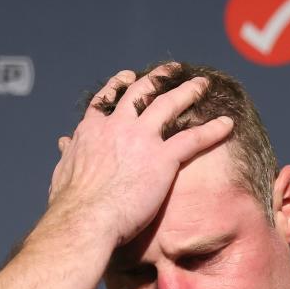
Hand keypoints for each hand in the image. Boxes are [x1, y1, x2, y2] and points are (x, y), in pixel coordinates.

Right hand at [48, 65, 233, 246]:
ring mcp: (142, 139)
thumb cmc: (70, 204)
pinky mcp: (163, 158)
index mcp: (92, 130)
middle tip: (172, 70)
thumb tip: (63, 143)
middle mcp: (118, 126)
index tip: (129, 78)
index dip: (119, 86)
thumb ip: (68, 154)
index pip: (107, 100)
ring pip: (170, 105)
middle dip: (158, 79)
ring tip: (202, 85)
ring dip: (188, 92)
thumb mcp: (62, 172)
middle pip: (141, 93)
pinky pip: (194, 138)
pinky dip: (212, 130)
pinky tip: (227, 124)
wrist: (85, 218)